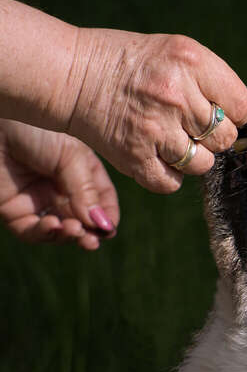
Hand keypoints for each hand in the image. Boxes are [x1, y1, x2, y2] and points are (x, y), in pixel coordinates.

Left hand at [0, 119, 118, 250]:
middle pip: (82, 220)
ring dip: (68, 235)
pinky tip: (53, 225)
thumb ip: (85, 191)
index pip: (101, 201)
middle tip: (92, 242)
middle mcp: (61, 188)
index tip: (108, 229)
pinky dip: (44, 233)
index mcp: (82, 171)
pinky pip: (31, 231)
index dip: (106, 218)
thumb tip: (101, 224)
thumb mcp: (72, 156)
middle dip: (89, 233)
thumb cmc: (36, 129)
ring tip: (72, 230)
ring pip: (59, 230)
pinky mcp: (12, 209)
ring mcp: (37, 199)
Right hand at [66, 29, 246, 192]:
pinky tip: (156, 156)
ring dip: (191, 157)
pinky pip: (171, 183)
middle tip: (188, 125)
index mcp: (191, 61)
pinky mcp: (134, 156)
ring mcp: (155, 127)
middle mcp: (176, 94)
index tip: (217, 111)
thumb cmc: (130, 63)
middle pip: (224, 138)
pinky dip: (167, 176)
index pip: (241, 106)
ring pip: (203, 164)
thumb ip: (215, 80)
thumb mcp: (176, 52)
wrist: (70, 73)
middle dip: (212, 136)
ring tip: (170, 138)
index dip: (233, 113)